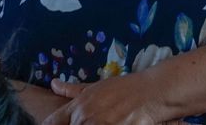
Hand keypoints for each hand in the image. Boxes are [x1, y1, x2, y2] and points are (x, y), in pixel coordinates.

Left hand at [42, 75, 168, 124]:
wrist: (154, 92)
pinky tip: (115, 123)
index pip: (51, 123)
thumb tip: (54, 84)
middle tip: (92, 119)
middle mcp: (85, 119)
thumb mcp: (98, 86)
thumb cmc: (126, 88)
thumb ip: (73, 90)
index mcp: (78, 107)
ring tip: (106, 120)